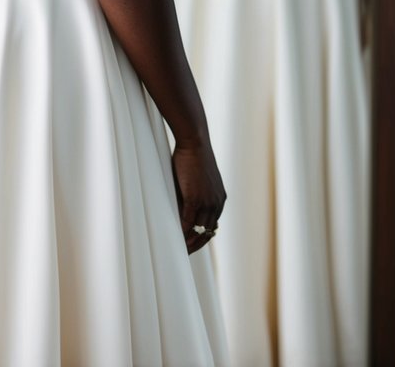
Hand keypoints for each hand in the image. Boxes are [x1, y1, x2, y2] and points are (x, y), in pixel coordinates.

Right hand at [172, 139, 225, 254]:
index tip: (193, 243)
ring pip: (199, 230)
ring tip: (180, 250)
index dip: (203, 236)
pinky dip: (182, 231)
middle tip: (186, 253)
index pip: (213, 224)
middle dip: (197, 244)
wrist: (194, 142)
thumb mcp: (199, 179)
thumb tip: (184, 208)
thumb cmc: (192, 156)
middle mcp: (216, 203)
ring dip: (189, 241)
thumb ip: (195, 195)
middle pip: (208, 232)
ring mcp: (207, 201)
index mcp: (219, 198)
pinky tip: (175, 237)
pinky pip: (189, 221)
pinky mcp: (195, 198)